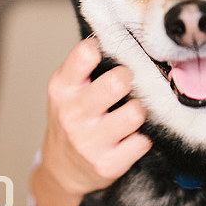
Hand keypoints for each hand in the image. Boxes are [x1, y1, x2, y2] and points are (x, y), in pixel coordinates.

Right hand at [31, 38, 150, 205]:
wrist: (62, 170)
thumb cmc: (73, 118)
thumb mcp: (68, 88)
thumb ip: (87, 65)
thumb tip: (125, 35)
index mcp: (62, 88)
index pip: (86, 53)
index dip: (104, 48)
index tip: (109, 52)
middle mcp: (73, 114)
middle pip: (118, 82)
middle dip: (130, 78)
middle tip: (129, 83)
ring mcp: (90, 142)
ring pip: (136, 112)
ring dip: (140, 109)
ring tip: (132, 111)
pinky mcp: (108, 164)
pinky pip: (143, 141)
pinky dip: (143, 137)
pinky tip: (132, 135)